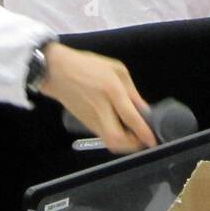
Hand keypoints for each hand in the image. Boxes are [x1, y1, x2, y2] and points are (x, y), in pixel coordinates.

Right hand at [40, 42, 156, 152]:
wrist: (56, 71)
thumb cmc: (88, 65)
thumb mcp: (116, 69)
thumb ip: (132, 91)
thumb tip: (143, 109)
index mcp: (112, 91)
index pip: (130, 118)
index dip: (143, 132)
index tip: (153, 140)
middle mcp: (101, 109)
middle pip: (116, 139)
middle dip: (132, 146)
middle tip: (143, 141)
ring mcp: (91, 118)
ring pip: (109, 141)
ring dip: (124, 143)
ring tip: (135, 136)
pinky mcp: (85, 123)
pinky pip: (103, 135)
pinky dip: (115, 137)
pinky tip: (122, 129)